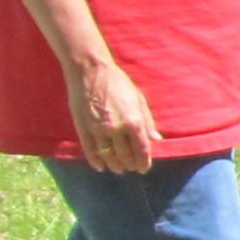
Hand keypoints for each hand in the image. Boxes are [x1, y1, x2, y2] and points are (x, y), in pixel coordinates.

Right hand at [67, 58, 160, 173]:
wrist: (90, 71)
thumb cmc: (118, 83)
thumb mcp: (138, 99)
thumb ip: (147, 121)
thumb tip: (156, 140)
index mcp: (134, 120)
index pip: (141, 150)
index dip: (143, 162)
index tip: (143, 168)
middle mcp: (117, 128)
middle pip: (125, 156)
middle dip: (130, 165)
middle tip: (131, 168)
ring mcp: (98, 129)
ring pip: (108, 156)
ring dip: (115, 165)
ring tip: (118, 168)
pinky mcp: (83, 128)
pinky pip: (90, 151)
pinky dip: (96, 161)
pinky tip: (100, 166)